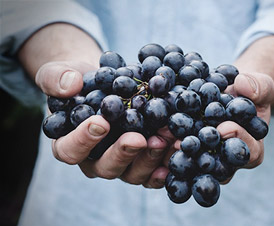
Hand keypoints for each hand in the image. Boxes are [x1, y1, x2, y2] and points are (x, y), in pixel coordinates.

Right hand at [36, 61, 175, 187]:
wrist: (105, 83)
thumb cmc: (79, 82)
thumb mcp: (59, 73)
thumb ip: (56, 79)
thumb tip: (70, 85)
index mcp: (69, 144)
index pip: (70, 150)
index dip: (83, 140)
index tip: (101, 122)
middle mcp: (95, 160)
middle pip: (106, 167)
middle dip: (123, 153)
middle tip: (138, 138)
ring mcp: (121, 163)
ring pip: (133, 173)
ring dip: (150, 158)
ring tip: (166, 139)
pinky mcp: (142, 161)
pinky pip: (154, 171)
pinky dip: (166, 164)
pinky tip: (178, 150)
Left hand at [161, 72, 273, 183]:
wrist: (231, 92)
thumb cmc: (249, 92)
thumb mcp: (261, 86)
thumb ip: (259, 87)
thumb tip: (243, 85)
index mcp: (251, 149)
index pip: (248, 152)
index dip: (237, 140)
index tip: (224, 127)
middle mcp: (227, 160)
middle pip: (216, 165)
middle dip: (200, 153)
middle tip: (184, 142)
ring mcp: (207, 158)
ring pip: (194, 163)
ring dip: (178, 152)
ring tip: (164, 138)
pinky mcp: (189, 150)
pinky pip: (178, 152)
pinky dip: (166, 144)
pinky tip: (153, 134)